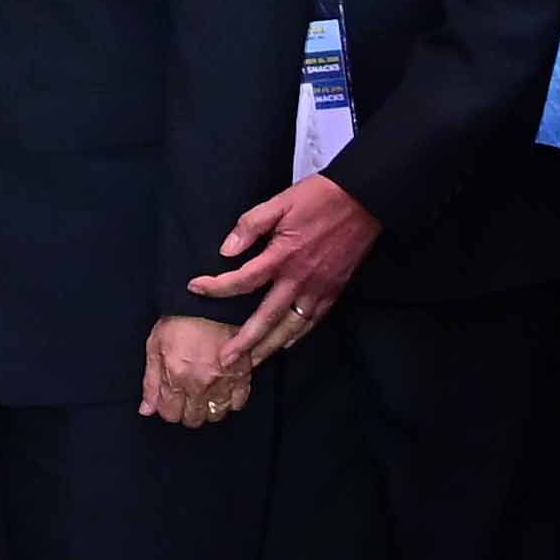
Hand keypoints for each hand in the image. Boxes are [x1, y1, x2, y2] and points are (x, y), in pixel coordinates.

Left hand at [139, 311, 255, 429]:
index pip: (170, 414)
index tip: (170, 399)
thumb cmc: (181, 319)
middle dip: (186, 410)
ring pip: (215, 414)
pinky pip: (237, 403)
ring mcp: (223, 381)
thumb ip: (151, 381)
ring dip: (207, 408)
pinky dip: (229, 401)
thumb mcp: (155, 345)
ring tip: (203, 394)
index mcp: (177, 376)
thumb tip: (146, 409)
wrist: (211, 301)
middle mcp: (200, 383)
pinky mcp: (243, 375)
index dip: (168, 408)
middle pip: (193, 418)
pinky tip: (221, 390)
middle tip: (185, 395)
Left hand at [191, 174, 378, 369]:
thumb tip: (226, 250)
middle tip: (225, 361)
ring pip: (290, 327)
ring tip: (252, 362)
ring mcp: (318, 289)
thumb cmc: (319, 198)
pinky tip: (285, 344)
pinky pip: (312, 321)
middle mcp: (299, 278)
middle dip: (244, 342)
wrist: (364, 200)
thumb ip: (251, 225)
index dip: (216, 287)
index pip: (242, 280)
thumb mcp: (280, 202)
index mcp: (282, 255)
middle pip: (266, 318)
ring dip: (270, 347)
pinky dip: (297, 336)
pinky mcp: (334, 291)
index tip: (195, 288)